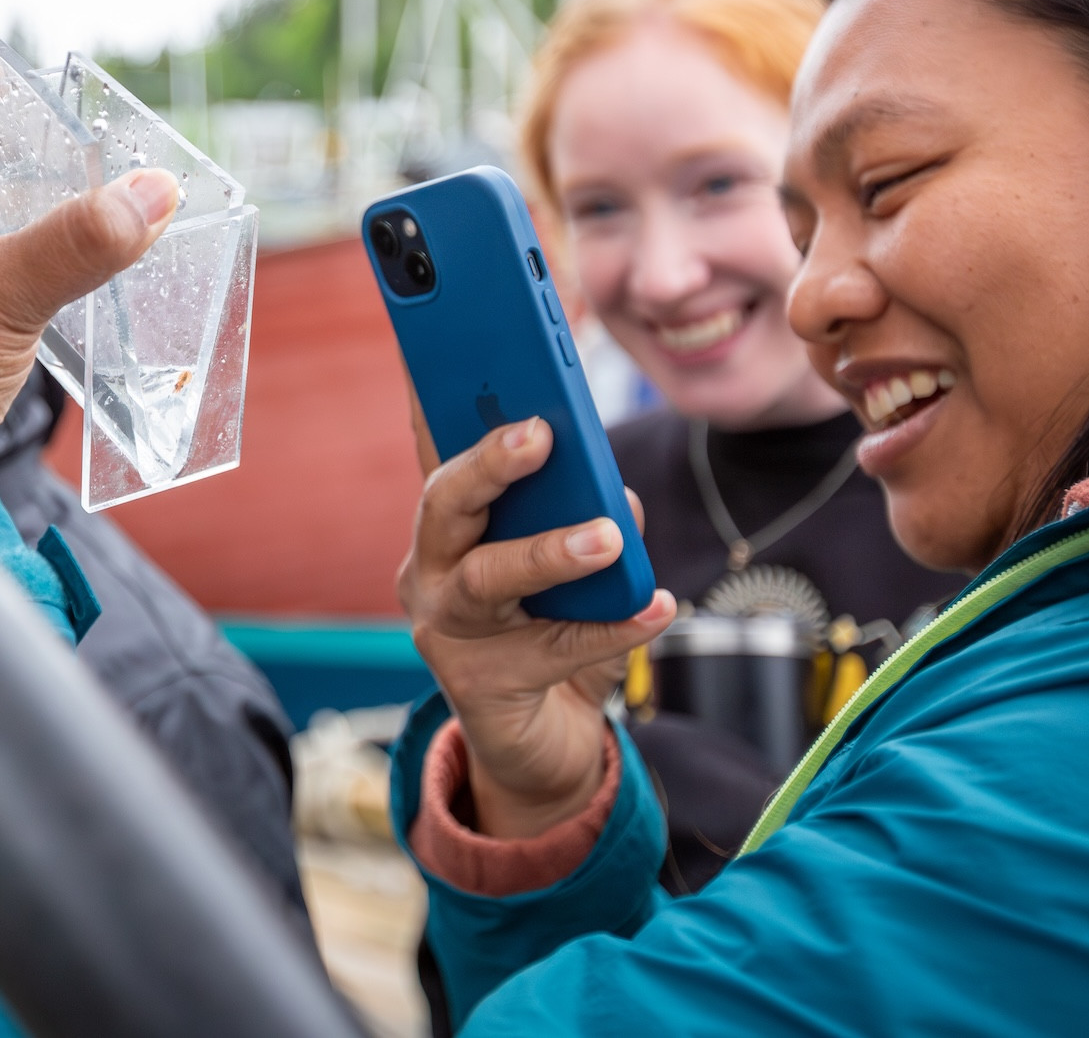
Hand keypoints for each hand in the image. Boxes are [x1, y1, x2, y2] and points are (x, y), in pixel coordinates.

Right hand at [398, 417, 674, 838]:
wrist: (541, 741)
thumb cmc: (553, 633)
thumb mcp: (578, 565)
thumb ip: (590, 518)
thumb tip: (617, 496)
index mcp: (449, 525)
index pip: (438, 448)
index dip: (433, 398)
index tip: (443, 348)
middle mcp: (429, 569)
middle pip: (444, 505)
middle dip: (488, 464)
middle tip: (538, 435)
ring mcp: (445, 629)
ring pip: (486, 579)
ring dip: (547, 552)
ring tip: (605, 537)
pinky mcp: (478, 685)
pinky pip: (551, 649)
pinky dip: (612, 629)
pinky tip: (659, 607)